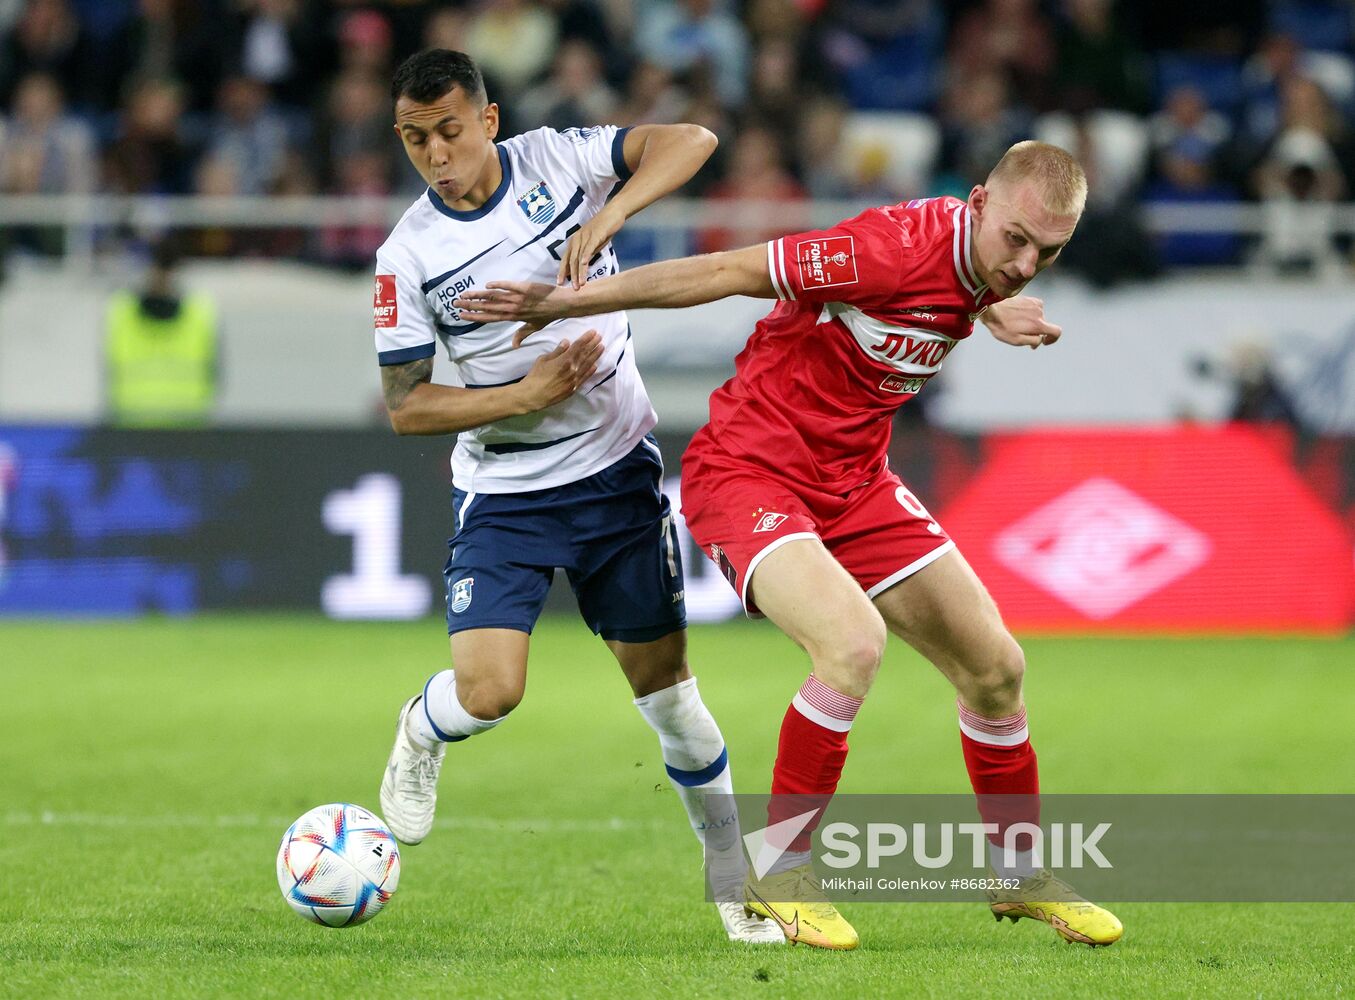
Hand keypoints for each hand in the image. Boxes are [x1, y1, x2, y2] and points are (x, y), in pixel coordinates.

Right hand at [456, 281, 577, 346]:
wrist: (562, 304)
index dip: (475, 317)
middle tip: (456, 303)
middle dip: (471, 306)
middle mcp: (513, 308)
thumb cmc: (548, 315)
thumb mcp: (534, 327)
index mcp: (513, 318)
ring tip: (465, 294)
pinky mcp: (525, 288)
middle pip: (488, 307)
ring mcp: (518, 298)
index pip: (490, 318)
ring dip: (479, 295)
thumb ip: (522, 334)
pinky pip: (509, 286)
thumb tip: (513, 346)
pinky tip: (487, 285)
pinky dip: (498, 285)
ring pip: (494, 297)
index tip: (461, 316)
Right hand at [511, 331, 604, 411]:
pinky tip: (595, 365)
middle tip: (600, 337)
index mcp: (565, 360)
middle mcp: (572, 369)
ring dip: (595, 356)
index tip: (593, 332)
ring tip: (602, 348)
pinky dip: (590, 371)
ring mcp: (574, 380)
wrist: (533, 396)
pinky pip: (585, 377)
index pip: (578, 346)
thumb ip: (557, 351)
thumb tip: (567, 342)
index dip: (586, 338)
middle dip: (593, 344)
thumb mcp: (544, 359)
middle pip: (585, 354)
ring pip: (588, 365)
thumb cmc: (535, 376)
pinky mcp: (573, 388)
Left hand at [557, 204, 622, 288]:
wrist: (613, 213)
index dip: (563, 271)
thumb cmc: (603, 229)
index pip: (566, 259)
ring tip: (580, 284)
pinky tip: (584, 265)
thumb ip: (586, 253)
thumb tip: (582, 266)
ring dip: (579, 271)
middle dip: (571, 275)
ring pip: (579, 257)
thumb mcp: (593, 244)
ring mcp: (585, 236)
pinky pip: (588, 247)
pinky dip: (586, 256)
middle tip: (572, 289)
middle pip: (571, 260)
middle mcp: (577, 239)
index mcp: (575, 241)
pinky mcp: (595, 234)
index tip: (560, 284)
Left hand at [980, 296, 1061, 349]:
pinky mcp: (1029, 299)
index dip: (1053, 339)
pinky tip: (1017, 316)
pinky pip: (1034, 309)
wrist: (991, 309)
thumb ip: (1033, 341)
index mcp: (1038, 325)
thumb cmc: (1002, 326)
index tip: (1044, 341)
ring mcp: (1035, 304)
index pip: (1057, 332)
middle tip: (1021, 335)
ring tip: (1016, 324)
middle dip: (1035, 332)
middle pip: (1044, 326)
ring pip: (1038, 317)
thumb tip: (1040, 340)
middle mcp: (1039, 313)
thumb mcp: (1017, 341)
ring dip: (1031, 322)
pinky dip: (1029, 314)